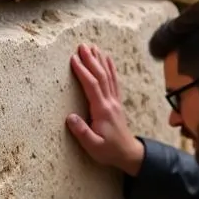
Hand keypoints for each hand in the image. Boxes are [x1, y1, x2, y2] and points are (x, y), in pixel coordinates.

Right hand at [66, 44, 144, 175]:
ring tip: (93, 47)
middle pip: (101, 77)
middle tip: (82, 45)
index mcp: (102, 111)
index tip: (73, 59)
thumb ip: (82, 132)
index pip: (92, 86)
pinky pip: (114, 82)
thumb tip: (70, 117)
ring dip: (100, 61)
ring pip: (108, 77)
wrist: (128, 153)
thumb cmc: (109, 151)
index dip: (83, 72)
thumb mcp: (93, 146)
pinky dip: (111, 69)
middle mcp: (110, 103)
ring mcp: (115, 102)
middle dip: (91, 60)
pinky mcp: (116, 103)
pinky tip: (108, 59)